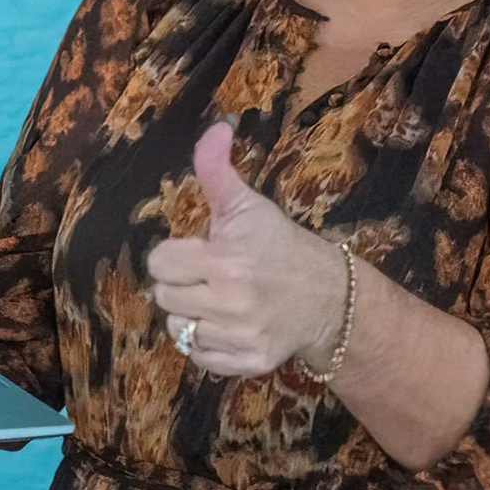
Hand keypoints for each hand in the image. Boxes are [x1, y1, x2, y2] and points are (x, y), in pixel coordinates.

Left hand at [145, 121, 346, 377]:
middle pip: (164, 297)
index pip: (160, 263)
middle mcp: (229, 303)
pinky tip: (225, 323)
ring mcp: (239, 337)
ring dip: (191, 313)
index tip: (196, 250)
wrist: (329, 295)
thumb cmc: (279, 244)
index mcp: (224, 260)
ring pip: (178, 329)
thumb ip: (217, 169)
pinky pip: (199, 357)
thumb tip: (215, 127)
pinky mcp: (248, 363)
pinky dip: (206, 343)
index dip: (173, 254)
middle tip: (206, 274)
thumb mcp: (248, 204)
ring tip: (215, 298)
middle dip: (180, 283)